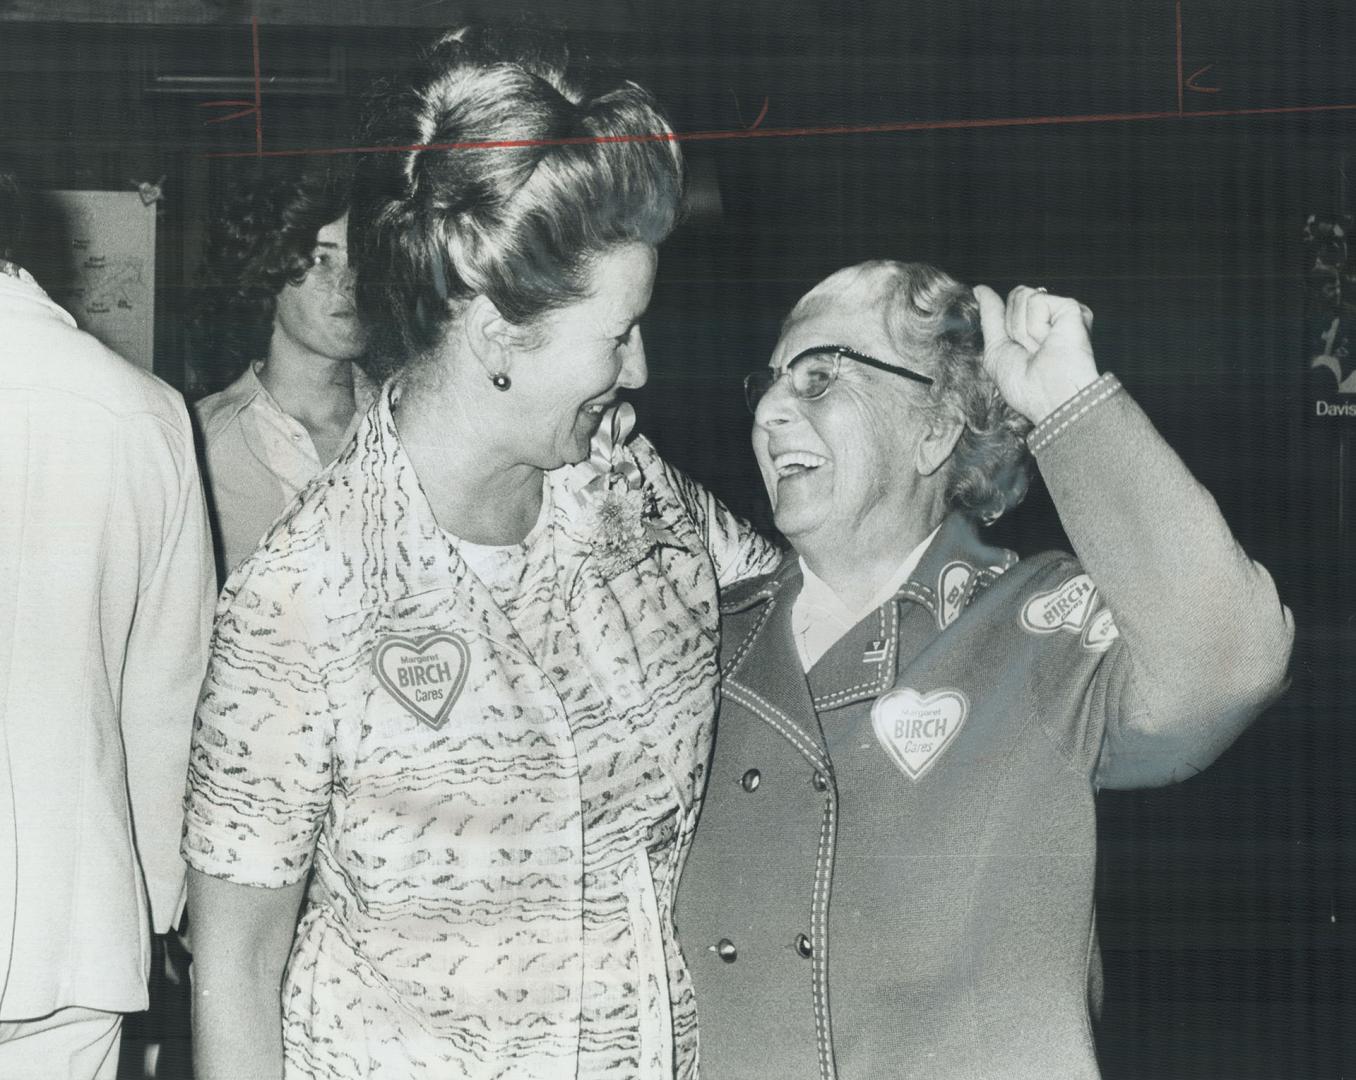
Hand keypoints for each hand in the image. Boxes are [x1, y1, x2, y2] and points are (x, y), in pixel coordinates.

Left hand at [974, 284, 1098, 424]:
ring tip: (1040, 349)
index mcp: (1036, 325)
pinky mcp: (1072, 308)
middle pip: (1015, 296)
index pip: (1010, 303)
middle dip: (1013, 328)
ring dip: (1023, 330)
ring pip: (1023, 296)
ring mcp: (1062, 311)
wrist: (1049, 397)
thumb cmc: (1026, 385)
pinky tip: (1049, 342)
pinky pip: (1037, 301)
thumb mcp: (996, 349)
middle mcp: (1051, 315)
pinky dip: (1036, 327)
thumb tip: (980, 290)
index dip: (1006, 324)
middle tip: (1031, 352)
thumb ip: (990, 316)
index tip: (1018, 348)